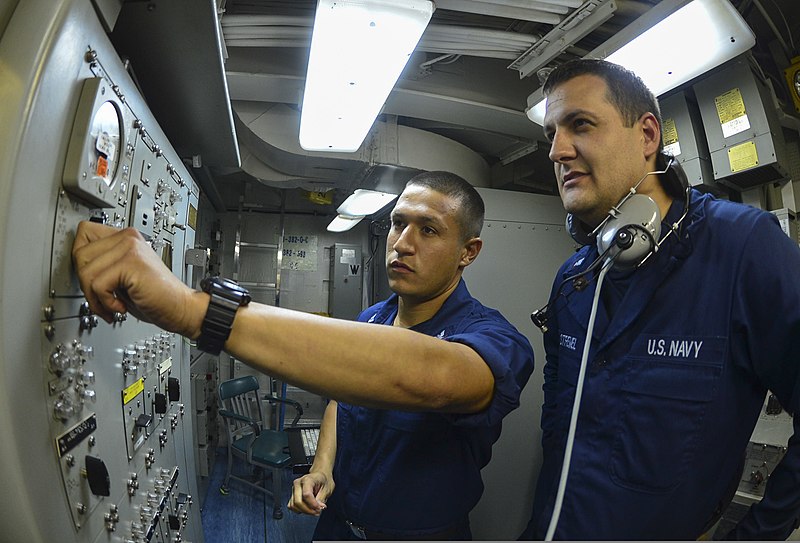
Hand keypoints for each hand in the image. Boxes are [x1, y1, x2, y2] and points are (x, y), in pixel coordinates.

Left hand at [71, 221, 203, 337]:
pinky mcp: (132, 263)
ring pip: (85, 272)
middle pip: (79, 255)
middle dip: (85, 284)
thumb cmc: (155, 296)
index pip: (83, 233)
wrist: (181, 308)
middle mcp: (128, 237)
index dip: (81, 259)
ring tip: (112, 305)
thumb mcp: (123, 275)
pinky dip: (105, 303)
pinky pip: (97, 285)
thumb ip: (103, 264)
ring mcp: (130, 248)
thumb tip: (75, 266)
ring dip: (95, 298)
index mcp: (126, 237)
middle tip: (103, 299)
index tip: (90, 279)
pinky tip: (120, 306)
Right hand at [287, 471, 333, 515]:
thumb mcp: (327, 489)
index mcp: (308, 479)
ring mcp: (294, 489)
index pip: (306, 494)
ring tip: (314, 510)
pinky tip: (308, 508)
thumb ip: (321, 499)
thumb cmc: (323, 481)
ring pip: (294, 506)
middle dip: (308, 510)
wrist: (320, 476)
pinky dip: (300, 510)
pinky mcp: (292, 495)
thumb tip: (317, 508)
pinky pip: (292, 506)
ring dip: (304, 511)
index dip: (313, 504)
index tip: (319, 508)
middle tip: (318, 511)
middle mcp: (298, 483)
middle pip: (298, 502)